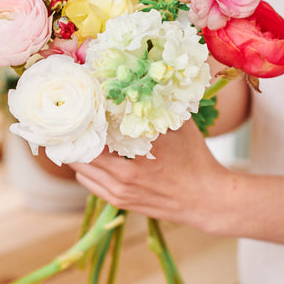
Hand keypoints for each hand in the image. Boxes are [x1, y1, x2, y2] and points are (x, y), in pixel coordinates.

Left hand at [69, 121, 232, 232]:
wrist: (207, 199)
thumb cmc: (195, 160)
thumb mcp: (178, 128)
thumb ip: (156, 106)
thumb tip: (139, 82)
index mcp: (132, 162)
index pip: (91, 140)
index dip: (81, 123)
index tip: (78, 107)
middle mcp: (120, 180)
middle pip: (78, 156)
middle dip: (77, 137)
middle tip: (76, 120)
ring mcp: (118, 193)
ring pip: (80, 171)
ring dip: (81, 153)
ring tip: (84, 135)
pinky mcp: (120, 202)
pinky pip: (89, 183)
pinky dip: (88, 169)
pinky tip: (97, 155)